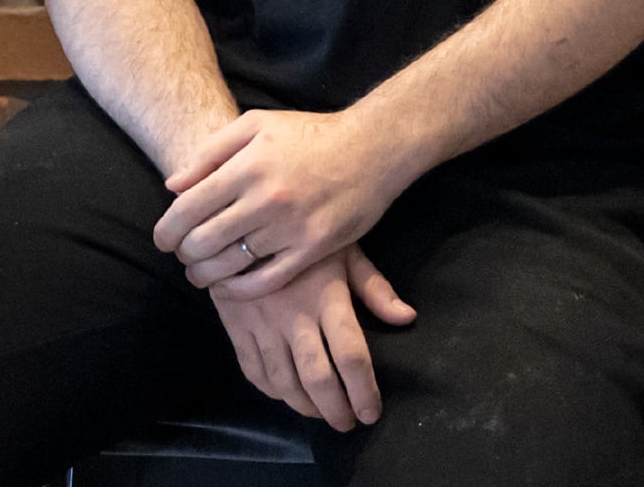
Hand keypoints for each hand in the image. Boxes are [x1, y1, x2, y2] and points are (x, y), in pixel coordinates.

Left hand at [157, 109, 416, 298]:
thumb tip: (174, 186)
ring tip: (199, 273)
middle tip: (181, 256)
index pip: (189, 208)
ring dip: (206, 274)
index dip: (167, 230)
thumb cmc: (309, 134)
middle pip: (205, 240)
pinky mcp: (313, 249)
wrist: (371, 148)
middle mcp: (265, 199)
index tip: (161, 240)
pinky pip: (266, 280)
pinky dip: (240, 290)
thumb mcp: (256, 125)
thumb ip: (211, 153)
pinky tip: (228, 288)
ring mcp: (290, 227)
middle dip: (184, 254)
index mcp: (247, 166)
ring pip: (231, 264)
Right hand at [211, 247, 417, 431]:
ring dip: (305, 407)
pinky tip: (285, 394)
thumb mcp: (343, 249)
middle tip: (348, 423)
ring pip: (284, 383)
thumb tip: (408, 318)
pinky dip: (271, 391)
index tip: (372, 412)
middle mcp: (294, 316)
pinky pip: (254, 372)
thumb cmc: (301, 232)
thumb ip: (374, 287)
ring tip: (321, 414)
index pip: (351, 355)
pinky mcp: (236, 326)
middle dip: (336, 410)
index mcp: (326, 297)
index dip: (364, 391)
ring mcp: (261, 323)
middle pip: (318, 379)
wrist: (238, 219)